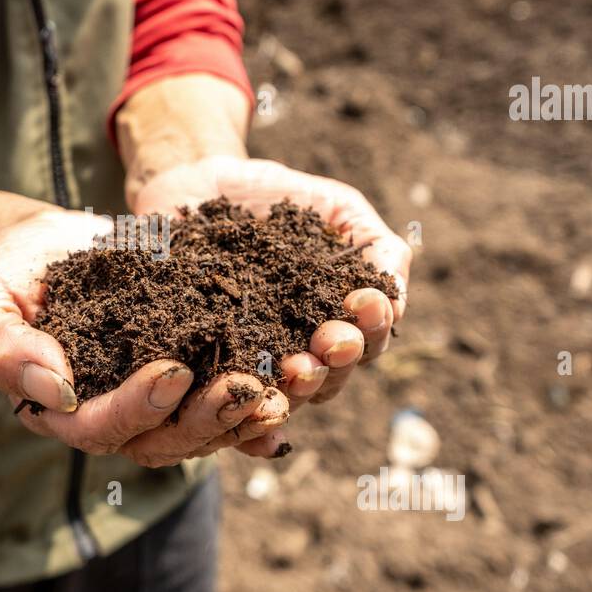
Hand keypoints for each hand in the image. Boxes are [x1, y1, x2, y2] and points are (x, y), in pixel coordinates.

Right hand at [0, 209, 278, 463]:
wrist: (46, 244)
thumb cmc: (7, 271)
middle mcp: (110, 418)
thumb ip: (3, 347)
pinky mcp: (188, 371)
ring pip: (202, 428)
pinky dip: (262, 397)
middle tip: (248, 389)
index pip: (99, 428)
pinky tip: (299, 383)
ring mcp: (151, 401)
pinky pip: (226, 397)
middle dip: (208, 420)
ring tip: (286, 386)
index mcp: (58, 412)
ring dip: (247, 414)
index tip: (174, 371)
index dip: (138, 407)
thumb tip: (57, 391)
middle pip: (162, 441)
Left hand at [130, 155, 411, 426]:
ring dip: (294, 387)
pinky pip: (214, 395)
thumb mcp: (337, 209)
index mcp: (332, 324)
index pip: (365, 345)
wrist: (198, 184)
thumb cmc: (275, 197)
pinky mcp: (196, 361)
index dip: (372, 328)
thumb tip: (396, 296)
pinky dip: (233, 407)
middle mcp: (294, 353)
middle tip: (332, 341)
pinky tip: (243, 401)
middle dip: (337, 361)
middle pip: (328, 379)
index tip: (363, 300)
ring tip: (294, 369)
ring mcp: (245, 361)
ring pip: (278, 395)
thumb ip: (378, 247)